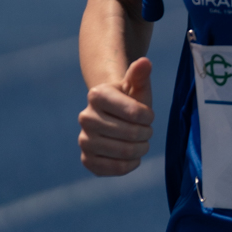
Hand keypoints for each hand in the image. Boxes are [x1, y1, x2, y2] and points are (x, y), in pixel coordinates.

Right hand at [79, 57, 152, 176]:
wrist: (113, 117)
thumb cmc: (129, 99)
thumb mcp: (136, 85)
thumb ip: (140, 74)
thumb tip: (144, 62)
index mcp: (97, 95)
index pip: (134, 112)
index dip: (148, 117)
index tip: (147, 115)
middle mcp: (85, 117)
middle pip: (130, 134)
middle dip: (146, 134)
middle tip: (146, 131)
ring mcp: (84, 140)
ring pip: (124, 152)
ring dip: (140, 149)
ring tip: (141, 143)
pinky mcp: (87, 159)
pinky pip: (115, 168)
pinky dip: (130, 164)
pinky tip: (132, 157)